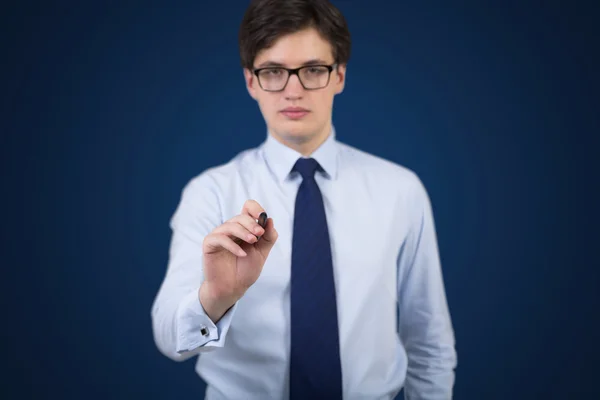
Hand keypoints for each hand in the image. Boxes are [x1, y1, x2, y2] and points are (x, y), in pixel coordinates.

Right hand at [199, 200, 277, 321]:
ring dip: (243, 232)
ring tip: (253, 242)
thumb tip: (270, 219)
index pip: (248, 208)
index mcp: (244, 228)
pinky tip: (242, 254)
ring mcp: (219, 235)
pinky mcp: (209, 244)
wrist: (233, 288)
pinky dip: (232, 245)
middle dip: (252, 224)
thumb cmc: (246, 270)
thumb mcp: (262, 253)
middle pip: (240, 216)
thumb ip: (268, 237)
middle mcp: (230, 229)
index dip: (256, 209)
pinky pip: (220, 238)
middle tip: (259, 234)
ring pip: (230, 225)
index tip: (263, 217)